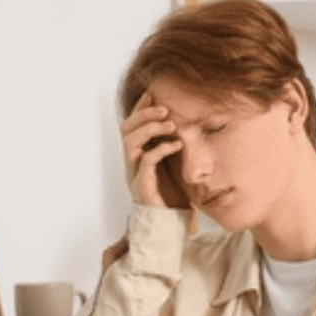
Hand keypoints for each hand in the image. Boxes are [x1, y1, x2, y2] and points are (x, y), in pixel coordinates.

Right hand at [121, 92, 188, 208]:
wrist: (171, 222)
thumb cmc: (174, 192)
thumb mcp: (174, 163)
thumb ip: (173, 144)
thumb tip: (188, 122)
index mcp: (138, 153)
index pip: (132, 124)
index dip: (140, 107)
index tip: (153, 93)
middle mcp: (132, 161)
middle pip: (126, 129)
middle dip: (143, 114)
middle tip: (165, 109)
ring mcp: (135, 173)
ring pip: (131, 142)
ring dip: (150, 129)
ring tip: (171, 125)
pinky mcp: (143, 185)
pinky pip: (146, 161)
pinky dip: (161, 149)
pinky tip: (177, 144)